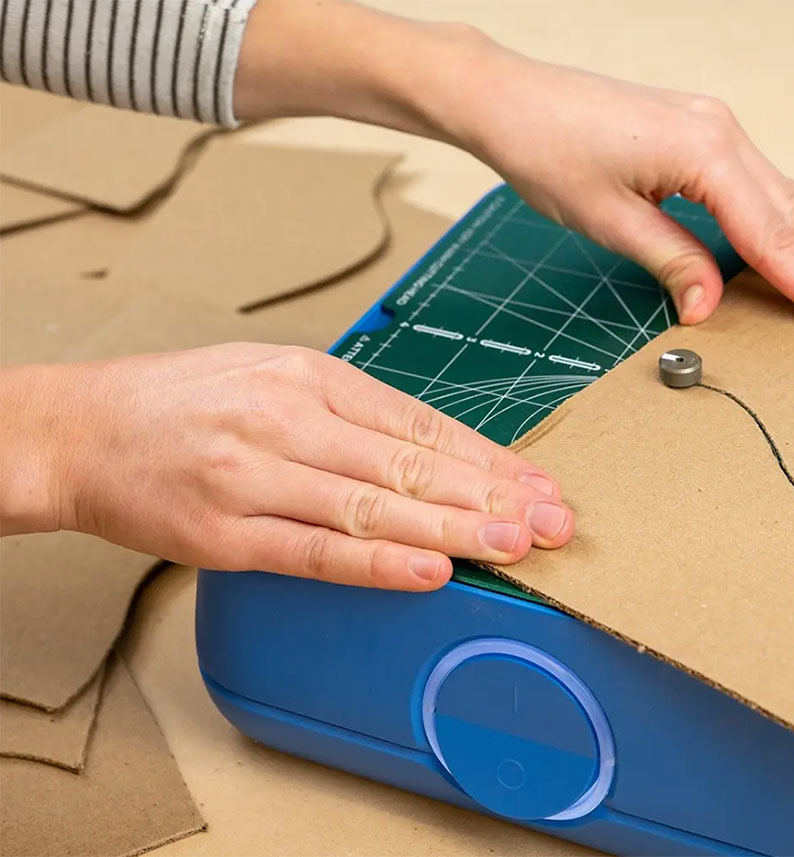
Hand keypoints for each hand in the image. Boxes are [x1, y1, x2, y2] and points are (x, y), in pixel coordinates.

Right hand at [0, 346, 573, 590]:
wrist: (80, 430)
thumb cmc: (186, 403)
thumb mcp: (275, 376)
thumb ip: (353, 412)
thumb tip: (437, 453)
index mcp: (311, 376)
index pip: (422, 421)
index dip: (489, 459)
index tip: (540, 486)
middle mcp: (289, 418)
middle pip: (411, 462)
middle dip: (491, 495)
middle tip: (552, 521)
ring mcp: (256, 475)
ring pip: (374, 505)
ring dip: (452, 529)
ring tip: (514, 545)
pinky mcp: (225, 533)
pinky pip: (314, 552)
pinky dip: (377, 564)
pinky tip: (429, 570)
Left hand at [237, 5, 793, 330]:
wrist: (510, 99)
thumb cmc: (548, 151)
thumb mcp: (608, 220)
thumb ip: (671, 262)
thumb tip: (710, 310)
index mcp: (706, 153)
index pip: (775, 237)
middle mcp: (723, 136)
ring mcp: (717, 131)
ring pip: (792, 196)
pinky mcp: (702, 134)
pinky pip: (767, 182)